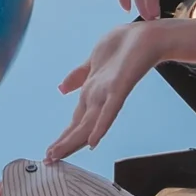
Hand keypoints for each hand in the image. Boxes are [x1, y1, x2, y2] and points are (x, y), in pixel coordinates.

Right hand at [47, 22, 167, 158]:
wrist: (147, 35)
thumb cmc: (123, 45)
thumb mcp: (92, 60)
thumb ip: (77, 76)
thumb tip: (61, 89)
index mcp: (91, 93)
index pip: (75, 121)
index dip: (62, 136)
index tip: (49, 152)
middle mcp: (98, 99)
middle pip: (78, 127)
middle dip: (63, 144)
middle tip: (48, 161)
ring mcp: (108, 95)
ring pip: (88, 124)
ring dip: (73, 140)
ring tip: (58, 154)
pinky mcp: (119, 89)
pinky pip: (109, 111)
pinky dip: (100, 127)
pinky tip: (93, 141)